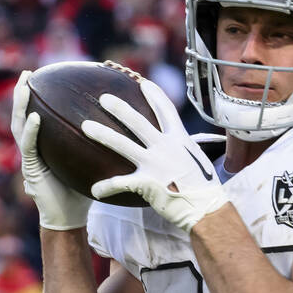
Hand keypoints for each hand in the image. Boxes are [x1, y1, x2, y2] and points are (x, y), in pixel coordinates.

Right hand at [11, 70, 91, 229]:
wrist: (69, 217)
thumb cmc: (82, 190)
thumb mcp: (90, 161)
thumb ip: (97, 143)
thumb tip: (122, 123)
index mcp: (45, 145)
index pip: (38, 115)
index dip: (37, 97)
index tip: (42, 76)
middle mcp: (34, 149)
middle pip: (23, 116)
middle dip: (23, 94)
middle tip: (27, 74)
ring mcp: (29, 159)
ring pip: (19, 127)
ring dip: (20, 106)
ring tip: (24, 87)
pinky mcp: (30, 170)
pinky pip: (28, 147)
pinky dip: (31, 131)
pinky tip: (35, 117)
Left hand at [82, 78, 228, 231]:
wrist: (206, 209)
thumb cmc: (205, 189)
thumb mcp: (198, 161)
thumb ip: (185, 151)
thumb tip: (181, 150)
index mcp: (180, 140)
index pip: (166, 111)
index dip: (155, 95)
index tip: (144, 83)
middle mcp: (166, 147)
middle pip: (138, 122)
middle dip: (120, 108)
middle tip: (103, 97)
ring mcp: (155, 164)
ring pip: (123, 144)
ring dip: (103, 134)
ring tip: (86, 126)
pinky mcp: (146, 183)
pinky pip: (120, 182)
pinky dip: (106, 187)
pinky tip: (95, 191)